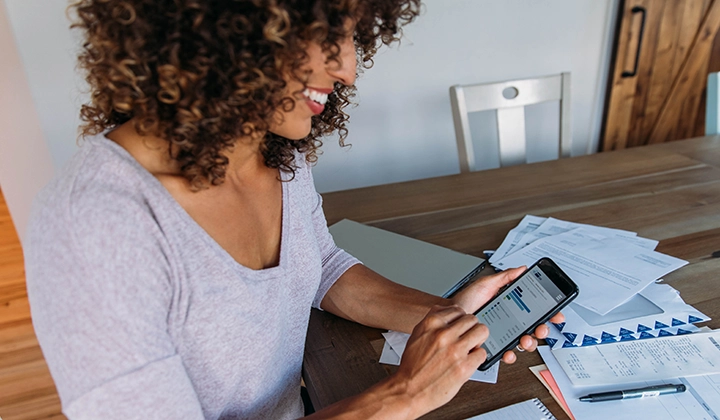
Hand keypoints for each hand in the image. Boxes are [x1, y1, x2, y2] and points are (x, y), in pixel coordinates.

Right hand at [392, 305, 488, 416]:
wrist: (408, 391)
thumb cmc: (412, 366)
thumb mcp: (416, 335)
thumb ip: (433, 322)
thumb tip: (448, 313)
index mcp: (431, 323)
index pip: (458, 310)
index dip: (460, 320)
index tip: (460, 327)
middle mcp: (443, 334)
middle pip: (472, 319)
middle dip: (471, 329)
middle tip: (467, 338)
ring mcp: (455, 350)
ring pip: (482, 331)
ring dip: (478, 340)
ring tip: (470, 348)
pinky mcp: (464, 367)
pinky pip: (482, 353)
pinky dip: (477, 358)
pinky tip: (467, 362)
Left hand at [450, 266, 564, 363]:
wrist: (450, 315)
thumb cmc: (466, 300)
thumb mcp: (486, 284)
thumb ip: (505, 277)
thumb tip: (522, 269)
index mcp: (512, 306)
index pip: (536, 311)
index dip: (549, 313)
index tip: (556, 314)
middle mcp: (511, 322)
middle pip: (535, 329)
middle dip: (543, 330)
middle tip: (540, 328)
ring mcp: (504, 335)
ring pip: (524, 342)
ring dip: (530, 343)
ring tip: (525, 339)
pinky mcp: (494, 346)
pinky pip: (507, 353)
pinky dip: (510, 354)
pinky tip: (508, 351)